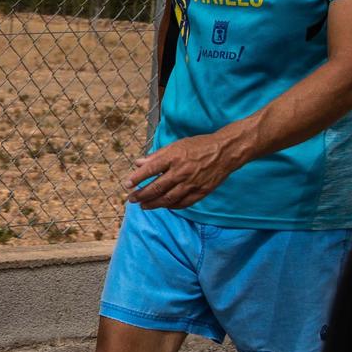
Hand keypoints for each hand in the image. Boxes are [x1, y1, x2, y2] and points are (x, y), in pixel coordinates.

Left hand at [124, 130, 246, 209]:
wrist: (225, 152)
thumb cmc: (199, 146)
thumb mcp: (176, 145)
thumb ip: (156, 156)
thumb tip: (138, 163)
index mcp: (174, 157)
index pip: (150, 170)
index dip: (136, 178)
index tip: (127, 184)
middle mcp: (181, 171)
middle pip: (156, 187)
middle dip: (141, 195)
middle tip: (131, 199)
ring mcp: (192, 183)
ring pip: (168, 199)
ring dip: (153, 204)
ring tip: (143, 206)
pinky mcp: (201, 192)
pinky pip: (182, 203)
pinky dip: (171, 206)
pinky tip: (163, 206)